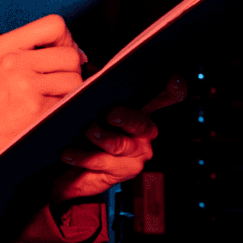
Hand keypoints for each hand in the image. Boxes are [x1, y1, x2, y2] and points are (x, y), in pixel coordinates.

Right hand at [0, 15, 83, 172]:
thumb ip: (30, 48)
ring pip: (74, 79)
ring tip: (47, 99)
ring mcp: (26, 87)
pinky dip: (63, 109)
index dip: (66, 39)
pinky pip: (69, 102)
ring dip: (69, 91)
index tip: (63, 52)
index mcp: (6, 45)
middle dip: (71, 69)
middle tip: (56, 82)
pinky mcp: (36, 111)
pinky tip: (44, 113)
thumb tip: (75, 50)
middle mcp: (15, 62)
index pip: (54, 25)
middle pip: (70, 54)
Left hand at [50, 76, 186, 201]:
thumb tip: (87, 69)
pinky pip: (101, 163)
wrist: (71, 171)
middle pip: (141, 123)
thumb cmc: (85, 128)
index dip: (174, 89)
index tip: (173, 80)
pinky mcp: (122, 173)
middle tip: (111, 113)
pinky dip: (82, 156)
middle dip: (127, 117)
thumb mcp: (92, 106)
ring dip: (101, 138)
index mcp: (143, 109)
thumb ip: (97, 88)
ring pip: (119, 145)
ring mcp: (135, 154)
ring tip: (87, 132)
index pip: (167, 96)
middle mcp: (145, 133)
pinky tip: (67, 152)